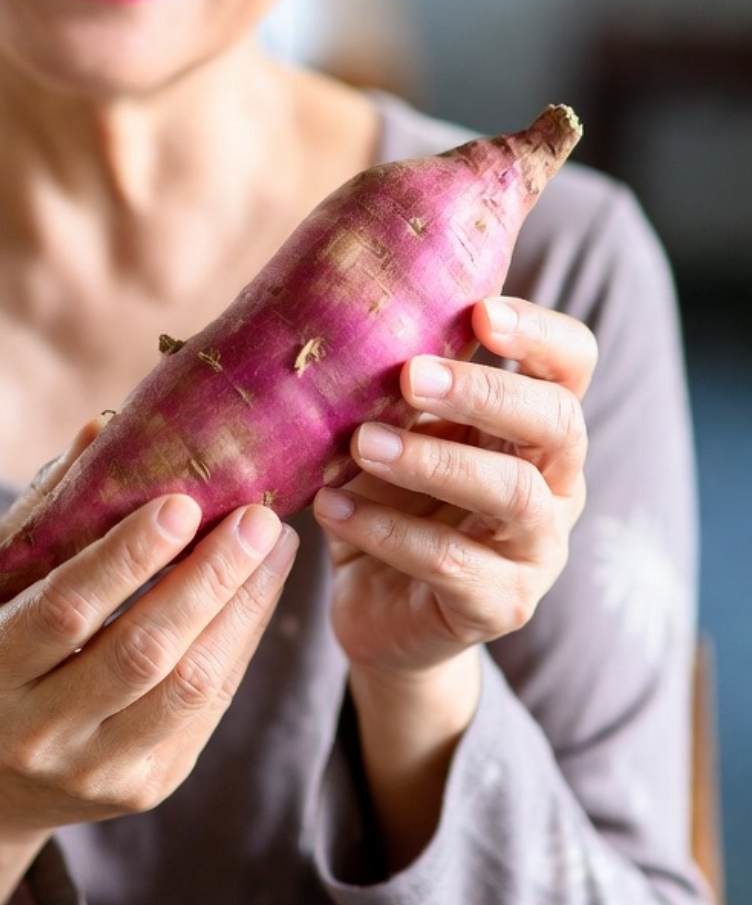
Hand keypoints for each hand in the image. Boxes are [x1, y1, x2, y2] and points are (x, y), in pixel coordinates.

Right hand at [0, 416, 299, 859]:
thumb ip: (42, 511)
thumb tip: (103, 430)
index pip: (64, 610)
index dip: (126, 557)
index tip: (182, 502)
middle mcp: (36, 731)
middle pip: (140, 653)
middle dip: (208, 579)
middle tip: (258, 516)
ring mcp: (96, 771)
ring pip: (187, 688)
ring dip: (243, 609)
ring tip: (276, 545)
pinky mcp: (146, 786)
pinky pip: (207, 711)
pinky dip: (240, 644)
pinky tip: (259, 591)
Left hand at [313, 296, 595, 677]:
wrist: (381, 610)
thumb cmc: (392, 495)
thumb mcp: (401, 427)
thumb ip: (404, 376)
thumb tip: (357, 295)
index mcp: (537, 425)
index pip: (573, 363)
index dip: (539, 332)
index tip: (480, 311)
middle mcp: (555, 483)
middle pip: (558, 422)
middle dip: (484, 391)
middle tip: (409, 374)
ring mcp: (536, 549)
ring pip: (512, 494)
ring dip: (431, 460)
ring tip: (360, 443)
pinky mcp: (499, 604)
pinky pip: (451, 562)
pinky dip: (385, 529)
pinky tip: (331, 507)